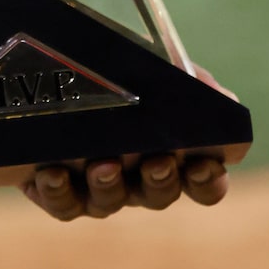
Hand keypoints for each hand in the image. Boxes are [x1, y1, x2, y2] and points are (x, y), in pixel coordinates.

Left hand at [22, 68, 232, 221]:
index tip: (205, 163)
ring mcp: (97, 187)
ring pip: (109, 201)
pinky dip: (58, 192)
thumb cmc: (113, 70)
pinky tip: (53, 173)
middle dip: (160, 180)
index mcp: (169, 154)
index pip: (203, 182)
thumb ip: (186, 77)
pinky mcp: (56, 188)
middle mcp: (136, 179)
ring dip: (109, 185)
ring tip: (104, 164)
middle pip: (158, 194)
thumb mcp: (149, 65)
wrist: (45, 65)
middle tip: (155, 161)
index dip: (208, 180)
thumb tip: (222, 96)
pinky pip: (62, 203)